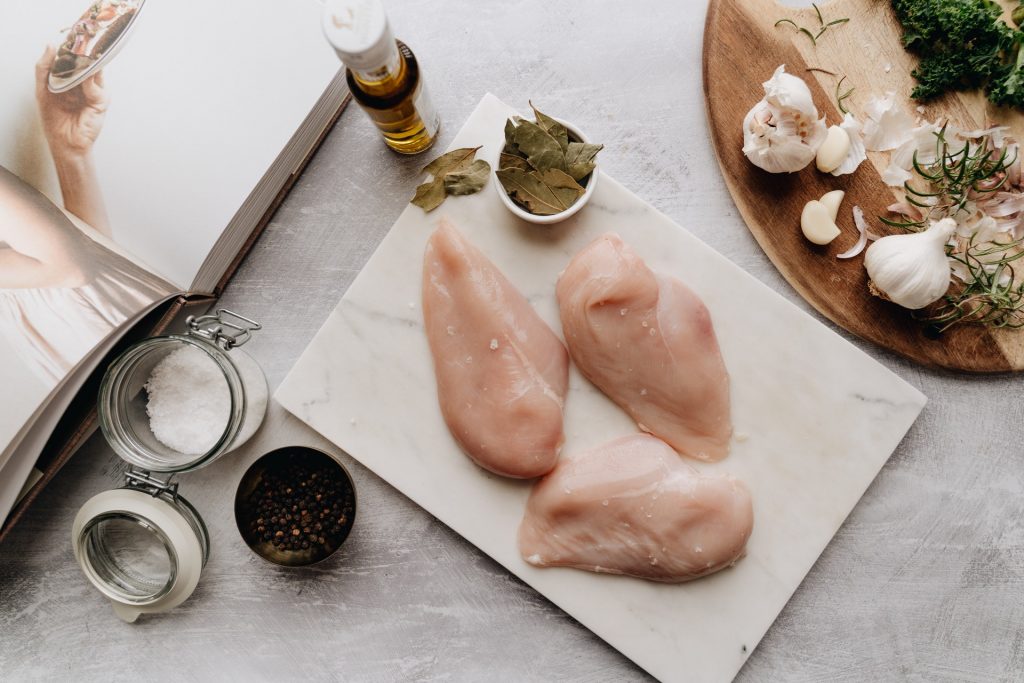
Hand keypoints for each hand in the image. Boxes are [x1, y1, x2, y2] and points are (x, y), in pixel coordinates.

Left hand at [35, 45, 108, 159]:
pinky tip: (82, 79)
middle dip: (83, 51)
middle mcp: (85, 84)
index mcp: (72, 79)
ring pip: (95, 70)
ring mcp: (95, 92)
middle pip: (88, 61)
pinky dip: (88, 81)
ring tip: (79, 57)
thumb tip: (51, 44)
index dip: (72, 47)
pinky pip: (95, 86)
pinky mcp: (101, 102)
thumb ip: (44, 66)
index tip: (69, 35)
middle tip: (78, 39)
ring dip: (86, 63)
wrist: (63, 141)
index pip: (75, 58)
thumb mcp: (42, 87)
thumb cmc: (53, 118)